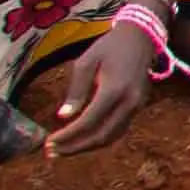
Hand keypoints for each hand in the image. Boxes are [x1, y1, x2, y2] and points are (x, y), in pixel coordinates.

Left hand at [45, 21, 164, 156]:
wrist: (141, 37)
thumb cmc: (109, 46)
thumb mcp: (86, 62)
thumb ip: (76, 90)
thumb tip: (63, 116)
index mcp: (114, 90)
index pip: (88, 122)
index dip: (68, 135)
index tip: (49, 142)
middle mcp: (129, 102)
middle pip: (101, 136)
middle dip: (75, 147)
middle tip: (52, 152)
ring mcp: (137, 106)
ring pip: (111, 137)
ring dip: (87, 146)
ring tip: (64, 150)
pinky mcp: (138, 107)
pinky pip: (118, 129)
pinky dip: (99, 138)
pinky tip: (82, 138)